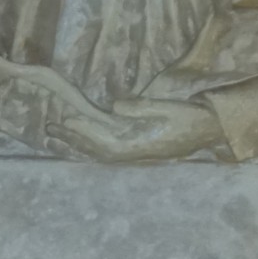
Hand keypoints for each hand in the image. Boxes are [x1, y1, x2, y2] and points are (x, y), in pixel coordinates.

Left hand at [47, 97, 222, 161]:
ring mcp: (134, 151)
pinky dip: (89, 143)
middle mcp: (132, 153)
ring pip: (98, 150)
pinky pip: (106, 147)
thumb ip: (142, 109)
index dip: (85, 131)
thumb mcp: (168, 110)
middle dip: (72, 140)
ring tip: (53, 135)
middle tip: (48, 129)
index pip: (105, 141)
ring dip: (76, 143)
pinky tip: (78, 138)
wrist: (208, 130)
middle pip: (96, 149)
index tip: (67, 119)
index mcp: (139, 146)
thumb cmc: (190, 119)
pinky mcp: (136, 146)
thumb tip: (115, 105)